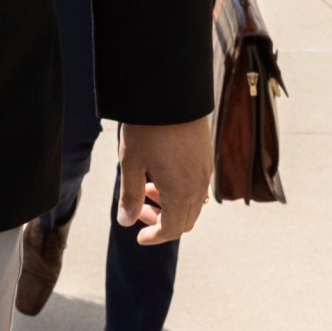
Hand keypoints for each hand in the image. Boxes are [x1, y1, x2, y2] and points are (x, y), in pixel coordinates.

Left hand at [115, 116, 211, 243]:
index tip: (139, 237)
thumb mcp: (131, 162)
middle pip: (185, 220)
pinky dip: (180, 191)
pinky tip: (160, 173)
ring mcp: (205, 171)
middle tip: (138, 209)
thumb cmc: (147, 128)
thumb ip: (129, 195)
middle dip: (161, 222)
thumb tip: (125, 222)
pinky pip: (197, 186)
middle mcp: (198, 186)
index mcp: (180, 193)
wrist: (171, 93)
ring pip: (192, 203)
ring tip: (147, 188)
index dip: (155, 237)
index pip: (171, 229)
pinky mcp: (206, 157)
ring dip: (171, 205)